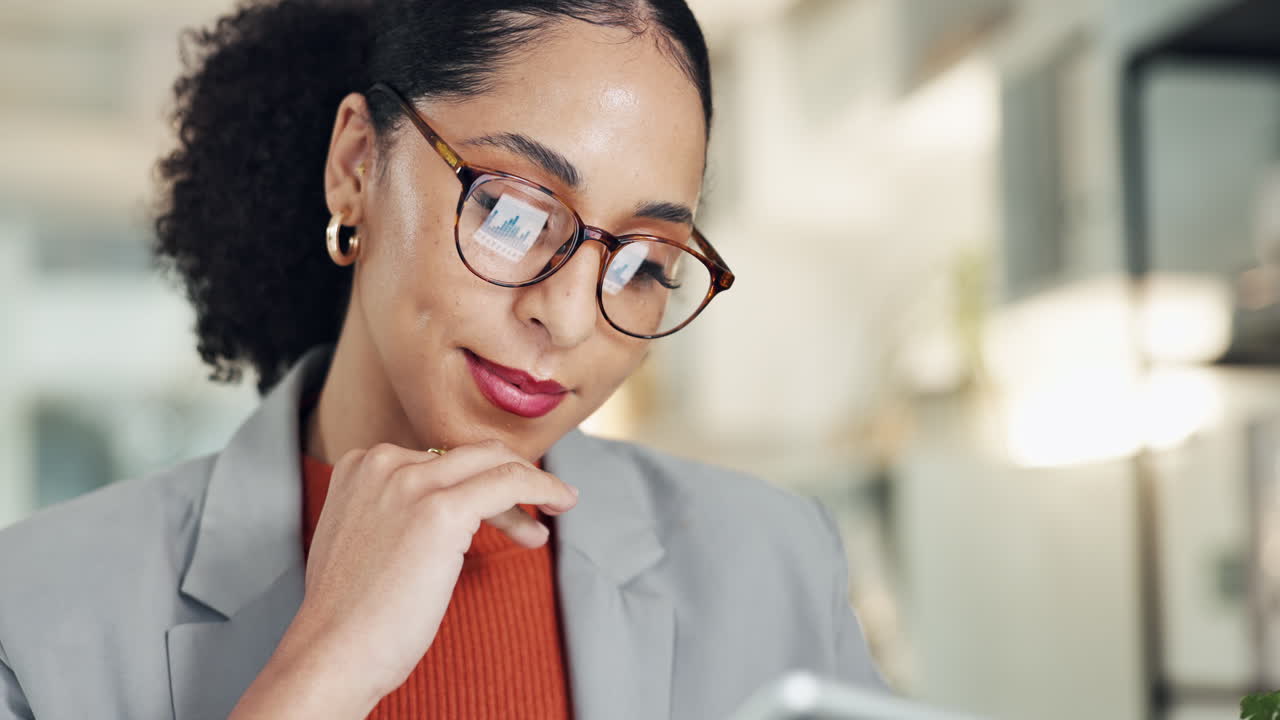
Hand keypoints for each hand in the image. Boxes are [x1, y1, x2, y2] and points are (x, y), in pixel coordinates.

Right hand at [229, 439, 578, 719]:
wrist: (332, 651)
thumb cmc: (352, 613)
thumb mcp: (364, 537)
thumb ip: (396, 510)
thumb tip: (448, 512)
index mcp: (361, 464)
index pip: (439, 458)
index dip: (476, 483)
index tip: (499, 512)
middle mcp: (383, 462)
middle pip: (470, 455)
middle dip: (510, 479)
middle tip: (536, 513)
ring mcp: (410, 483)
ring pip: (495, 463)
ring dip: (533, 485)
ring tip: (556, 511)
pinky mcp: (440, 510)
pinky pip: (510, 482)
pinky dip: (543, 487)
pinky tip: (562, 501)